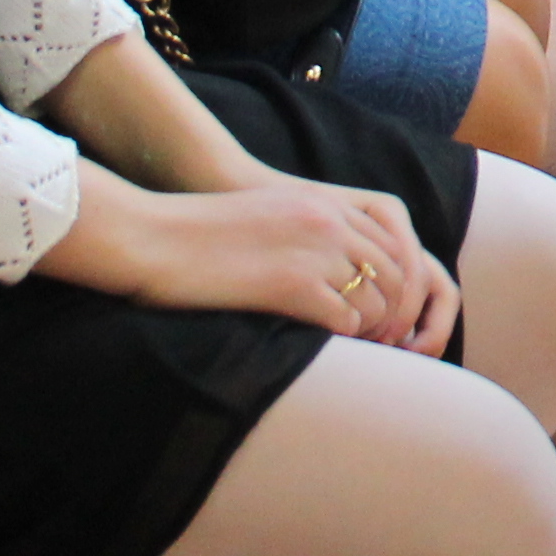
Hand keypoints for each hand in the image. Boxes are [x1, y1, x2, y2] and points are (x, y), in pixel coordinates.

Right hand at [49, 170, 458, 352]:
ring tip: (357, 350)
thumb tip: (340, 272)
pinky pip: (347, 319)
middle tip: (380, 344)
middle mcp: (330, 222)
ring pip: (378, 301)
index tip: (385, 316)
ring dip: (373, 332)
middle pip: (397, 274)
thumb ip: (316, 230)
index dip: (398, 286)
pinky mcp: (291, 284)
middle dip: (397, 313)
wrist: (156, 236)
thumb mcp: (275, 214)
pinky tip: (330, 348)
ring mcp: (314, 251)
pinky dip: (347, 339)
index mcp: (328, 205)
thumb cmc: (207, 233)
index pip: (395, 246)